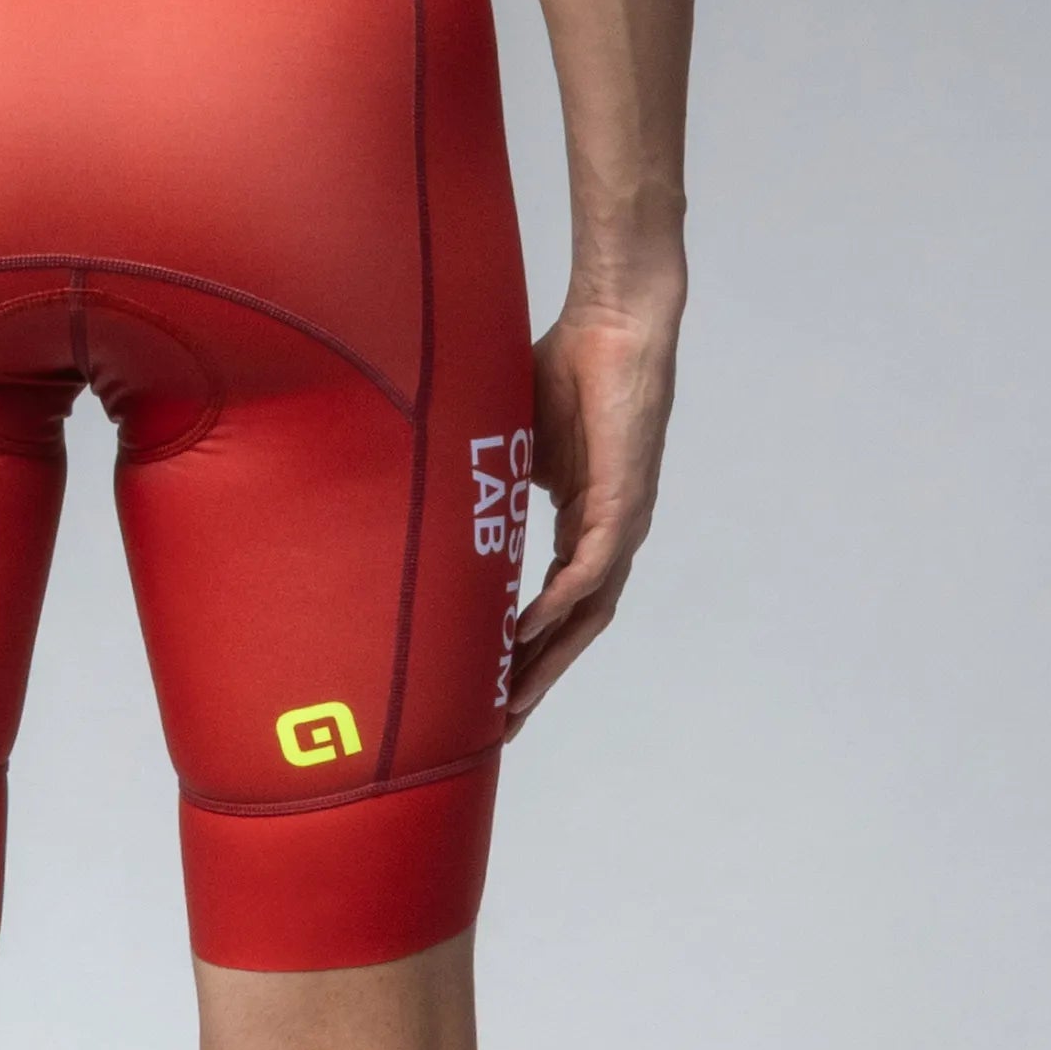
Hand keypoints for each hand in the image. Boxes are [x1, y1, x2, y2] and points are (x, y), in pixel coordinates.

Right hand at [506, 278, 683, 727]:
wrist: (614, 323)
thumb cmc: (567, 367)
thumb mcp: (510, 440)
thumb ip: (484, 477)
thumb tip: (426, 493)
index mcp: (585, 524)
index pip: (557, 605)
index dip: (527, 651)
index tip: (492, 690)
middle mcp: (608, 535)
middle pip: (576, 628)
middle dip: (537, 679)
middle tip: (500, 727)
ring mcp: (620, 523)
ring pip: (587, 614)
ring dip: (548, 659)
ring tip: (510, 700)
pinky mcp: (624, 503)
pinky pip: (589, 571)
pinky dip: (557, 605)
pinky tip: (522, 632)